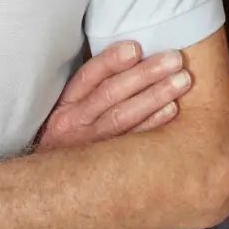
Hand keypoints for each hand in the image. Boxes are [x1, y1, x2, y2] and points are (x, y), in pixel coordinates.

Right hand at [36, 40, 192, 150]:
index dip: (111, 61)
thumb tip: (130, 53)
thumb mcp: (64, 109)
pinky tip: (173, 110)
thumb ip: (89, 87)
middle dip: (145, 74)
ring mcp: (91, 145)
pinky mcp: (107, 163)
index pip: (88, 76)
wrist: (46, 181)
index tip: (136, 47)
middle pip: (111, 94)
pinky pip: (133, 141)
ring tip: (182, 80)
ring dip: (156, 96)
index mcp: (64, 104)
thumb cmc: (65, 135)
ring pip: (124, 117)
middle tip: (175, 59)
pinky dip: (153, 124)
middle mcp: (75, 123)